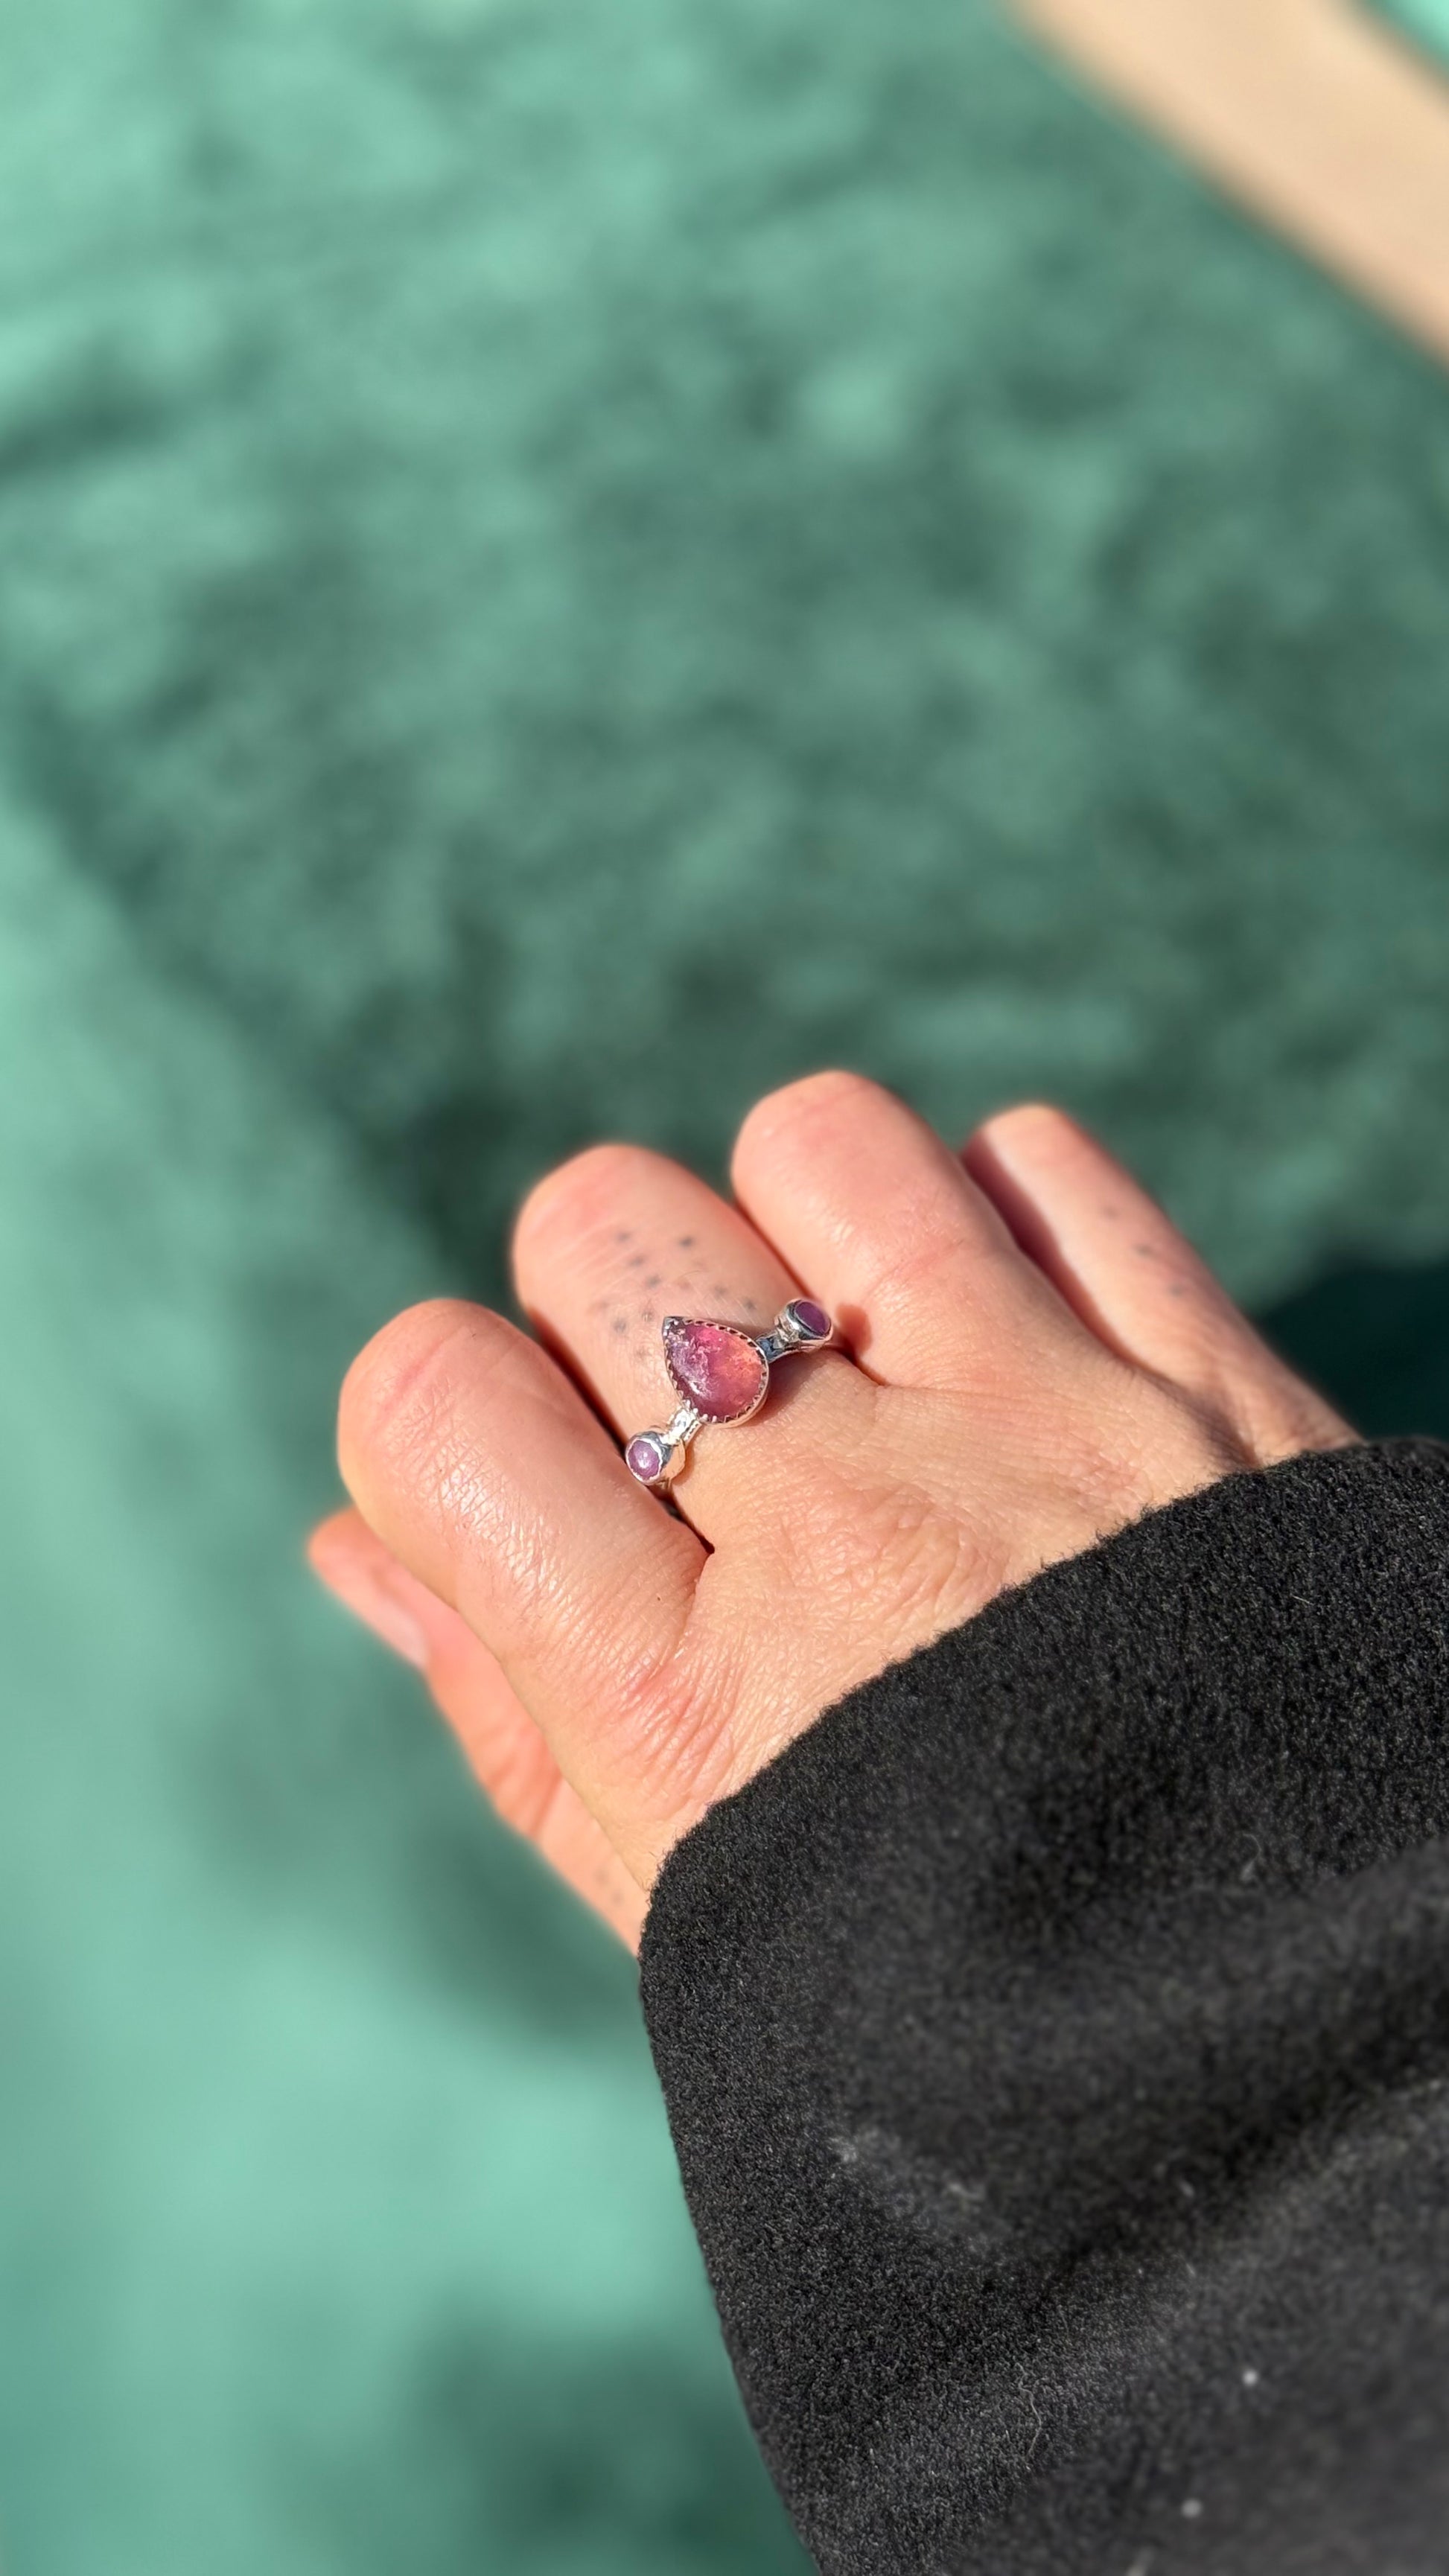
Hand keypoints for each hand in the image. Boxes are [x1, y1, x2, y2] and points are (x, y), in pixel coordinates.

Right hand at [310, 1077, 1350, 1947]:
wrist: (1305, 2032)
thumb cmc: (953, 1985)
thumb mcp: (692, 1910)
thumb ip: (506, 1716)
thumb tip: (359, 1540)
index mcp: (681, 1696)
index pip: (432, 1395)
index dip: (450, 1414)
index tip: (535, 1481)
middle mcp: (848, 1532)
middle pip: (604, 1225)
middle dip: (617, 1311)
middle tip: (713, 1445)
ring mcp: (1039, 1430)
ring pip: (815, 1142)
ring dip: (803, 1231)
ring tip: (856, 1360)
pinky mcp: (1204, 1378)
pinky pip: (1038, 1159)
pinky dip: (1001, 1218)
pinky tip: (1008, 1340)